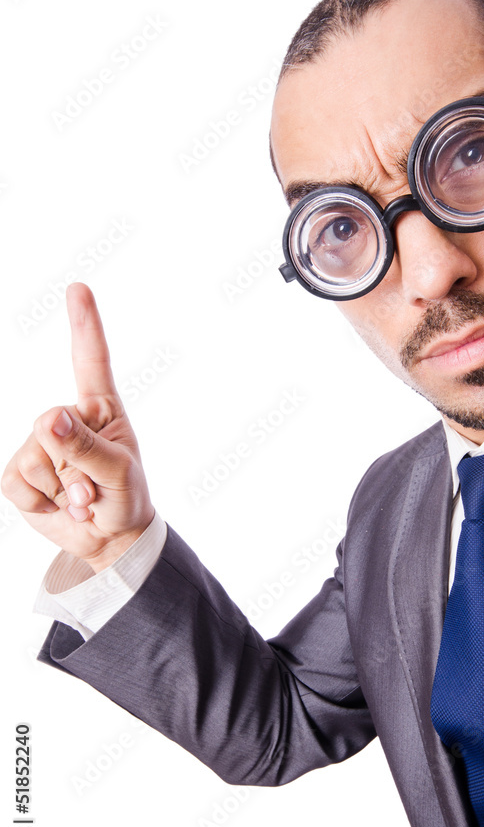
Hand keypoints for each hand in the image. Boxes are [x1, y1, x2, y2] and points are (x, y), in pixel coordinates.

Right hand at [2, 283, 154, 571]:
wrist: (109, 538)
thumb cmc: (124, 497)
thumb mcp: (118, 473)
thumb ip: (86, 448)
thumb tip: (49, 421)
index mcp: (101, 411)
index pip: (91, 362)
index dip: (84, 325)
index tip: (79, 288)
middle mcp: (69, 420)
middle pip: (48, 425)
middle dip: (73, 468)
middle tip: (94, 491)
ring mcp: (42, 445)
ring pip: (32, 458)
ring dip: (60, 491)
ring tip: (82, 500)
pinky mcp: (22, 473)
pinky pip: (16, 482)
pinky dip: (39, 503)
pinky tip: (59, 507)